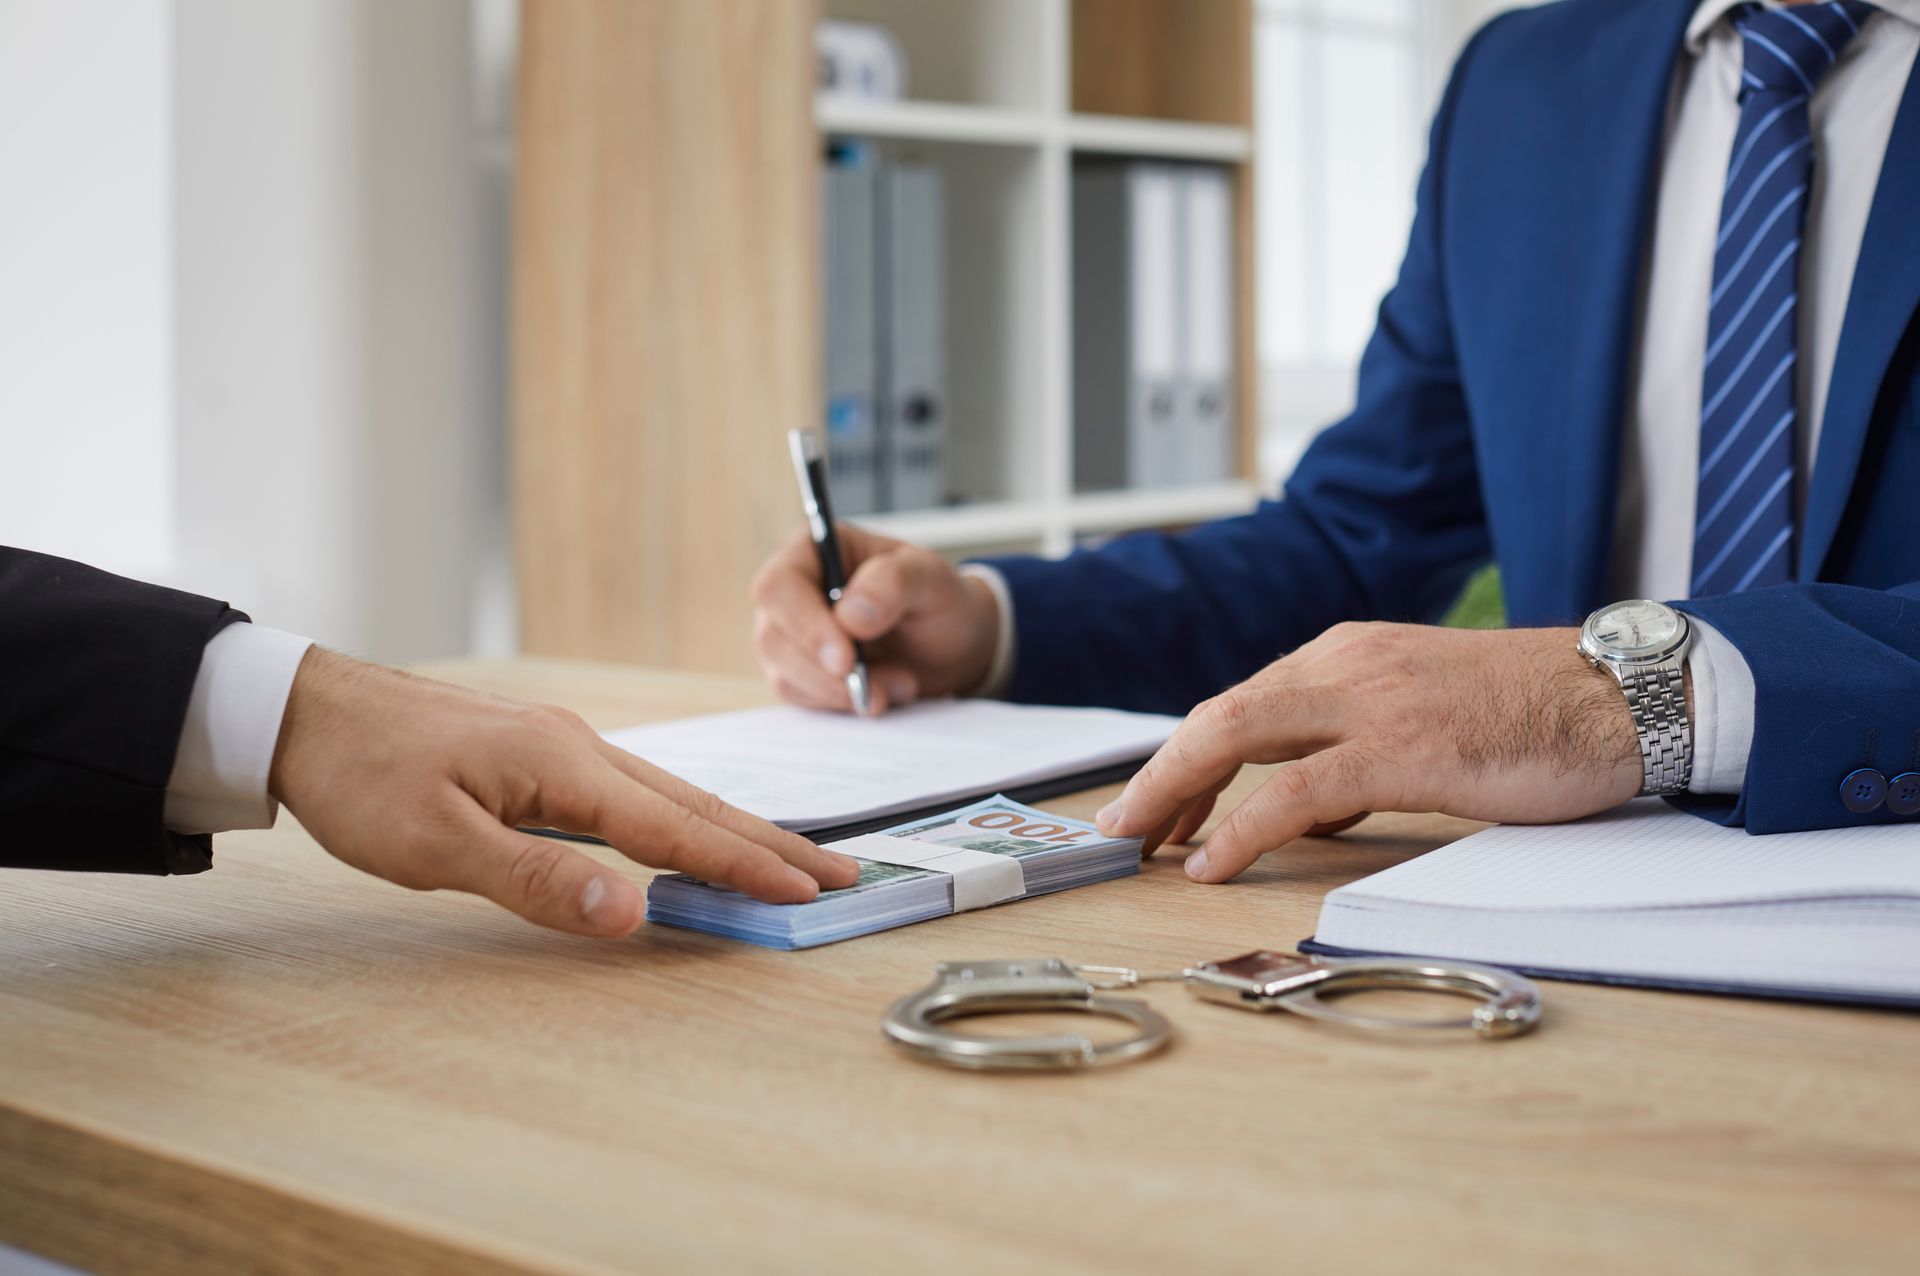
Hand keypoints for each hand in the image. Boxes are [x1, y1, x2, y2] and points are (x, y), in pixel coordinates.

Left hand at [268, 648, 859, 935]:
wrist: (302, 710)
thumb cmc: (362, 777)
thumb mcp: (435, 845)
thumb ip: (538, 879)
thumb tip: (633, 912)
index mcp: (563, 765)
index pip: (676, 827)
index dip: (744, 865)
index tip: (808, 893)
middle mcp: (578, 746)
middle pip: (694, 802)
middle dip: (770, 842)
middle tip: (839, 873)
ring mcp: (561, 745)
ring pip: (668, 792)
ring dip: (733, 828)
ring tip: (786, 856)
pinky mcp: (539, 752)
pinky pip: (635, 788)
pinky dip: (684, 814)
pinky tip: (689, 828)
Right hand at [750, 523, 1000, 713]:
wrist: (950, 644)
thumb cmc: (937, 599)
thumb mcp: (931, 579)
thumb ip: (893, 583)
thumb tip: (849, 615)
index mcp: (815, 550)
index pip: (779, 586)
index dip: (805, 625)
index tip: (846, 660)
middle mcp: (792, 591)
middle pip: (773, 636)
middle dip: (826, 672)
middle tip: (882, 689)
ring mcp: (790, 634)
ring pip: (784, 673)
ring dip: (841, 692)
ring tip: (900, 686)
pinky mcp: (798, 671)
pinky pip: (801, 697)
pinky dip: (842, 704)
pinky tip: (884, 694)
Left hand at [1095, 623, 1647, 881]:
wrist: (1622, 696)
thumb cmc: (1533, 714)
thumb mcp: (1425, 718)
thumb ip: (1358, 747)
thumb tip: (1311, 807)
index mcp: (1348, 654)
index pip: (1242, 704)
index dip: (1188, 757)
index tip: (1157, 802)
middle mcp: (1345, 664)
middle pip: (1219, 717)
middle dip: (1160, 775)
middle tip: (1119, 826)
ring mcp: (1369, 702)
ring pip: (1236, 738)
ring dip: (1175, 794)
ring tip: (1138, 842)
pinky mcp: (1401, 749)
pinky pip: (1294, 792)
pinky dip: (1240, 829)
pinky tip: (1209, 863)